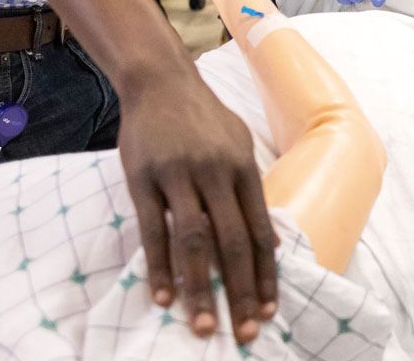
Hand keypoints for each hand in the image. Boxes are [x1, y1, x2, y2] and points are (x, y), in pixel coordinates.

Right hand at [120, 77, 277, 342]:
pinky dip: (159, 265)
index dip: (267, 273)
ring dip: (200, 287)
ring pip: (193, 240)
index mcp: (243, 168)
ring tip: (203, 325)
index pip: (260, 231)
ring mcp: (179, 175)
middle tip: (244, 332)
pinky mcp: (143, 178)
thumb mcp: (237, 145)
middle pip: (233, 241)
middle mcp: (216, 173)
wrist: (160, 81)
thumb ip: (250, 191)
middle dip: (241, 291)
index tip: (270, 310)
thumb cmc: (203, 119)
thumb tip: (270, 240)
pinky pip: (153, 228)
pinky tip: (163, 296)